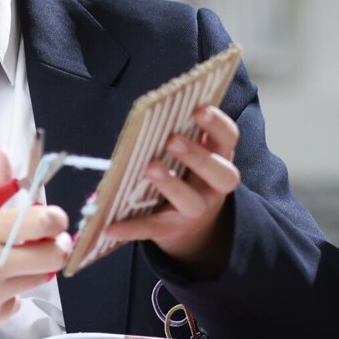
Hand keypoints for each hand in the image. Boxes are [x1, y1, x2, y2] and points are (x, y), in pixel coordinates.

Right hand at [0, 149, 69, 338]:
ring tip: (3, 266)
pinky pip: (16, 304)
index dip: (57, 219)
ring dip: (30, 270)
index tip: (54, 220)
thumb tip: (7, 155)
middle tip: (42, 244)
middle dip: (55, 247)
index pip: (43, 222)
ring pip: (38, 280)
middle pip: (54, 256)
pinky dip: (8, 296)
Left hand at [101, 106, 241, 273]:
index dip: (217, 124)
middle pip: (220, 174)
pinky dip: (131, 228)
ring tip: (151, 168)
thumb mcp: (193, 153)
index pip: (228, 139)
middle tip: (172, 140)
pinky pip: (151, 228)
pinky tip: (110, 227)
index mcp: (220, 158)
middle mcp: (214, 187)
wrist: (192, 224)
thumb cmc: (187, 173)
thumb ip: (183, 133)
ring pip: (191, 202)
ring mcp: (196, 211)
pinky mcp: (170, 229)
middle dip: (197, 155)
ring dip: (171, 184)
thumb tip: (156, 110)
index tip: (200, 109)